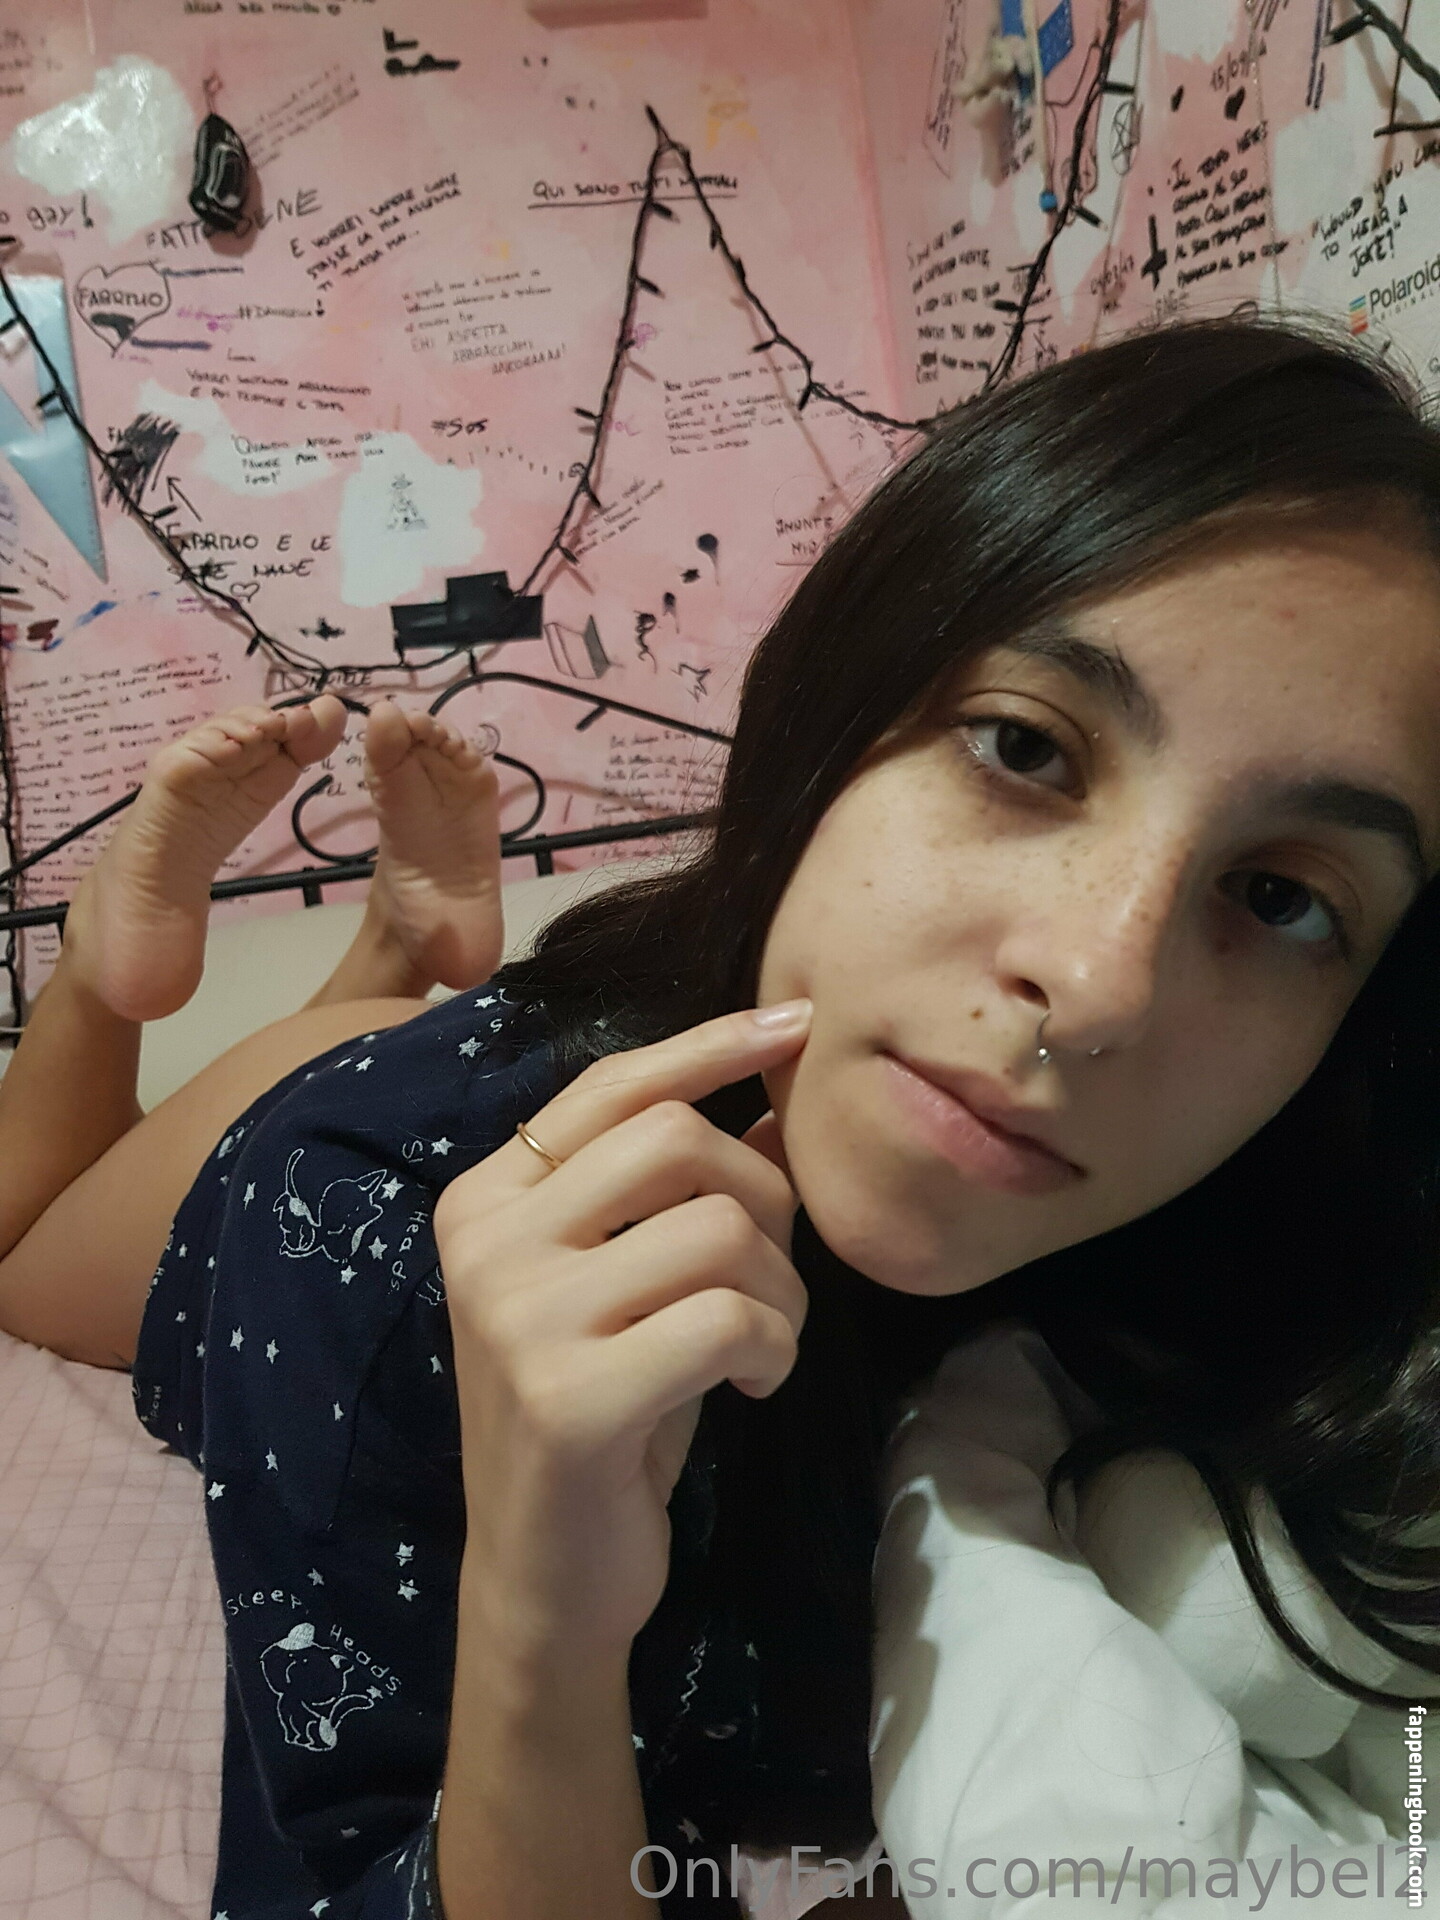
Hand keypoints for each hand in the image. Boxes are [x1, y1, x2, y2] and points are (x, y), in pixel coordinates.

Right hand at [432, 1001, 811, 1658]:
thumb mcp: (630, 1285)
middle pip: (677, 1140)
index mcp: (485, 1199)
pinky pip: (727, 1317)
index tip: (799, 1025)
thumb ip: (677, 1193)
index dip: (712, 1045)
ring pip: (718, 1227)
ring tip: (765, 1342)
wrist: (544, 1579)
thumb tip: (772, 1101)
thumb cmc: (601, 1414)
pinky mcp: (569, 1396)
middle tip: (773, 1274)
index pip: (612, 1085)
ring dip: (781, 1286)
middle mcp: (486, 1241)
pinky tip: (755, 1384)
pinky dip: (774, 1344)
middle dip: (765, 1198)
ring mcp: (518, 1317)